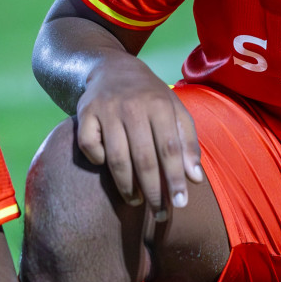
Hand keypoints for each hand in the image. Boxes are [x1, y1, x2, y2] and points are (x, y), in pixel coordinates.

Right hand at [75, 55, 203, 218]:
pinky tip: (109, 170)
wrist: (112, 69)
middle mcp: (132, 106)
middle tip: (159, 212)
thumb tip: (195, 179)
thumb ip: (187, 142)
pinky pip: (89, 148)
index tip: (180, 203)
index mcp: (160, 105)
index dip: (175, 178)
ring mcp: (106, 110)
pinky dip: (98, 162)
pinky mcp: (84, 114)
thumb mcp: (175, 111)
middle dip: (153, 190)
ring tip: (136, 201)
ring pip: (116, 158)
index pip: (170, 149)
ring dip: (127, 186)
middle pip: (144, 158)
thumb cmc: (151, 96)